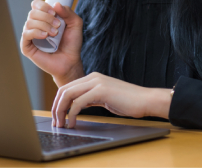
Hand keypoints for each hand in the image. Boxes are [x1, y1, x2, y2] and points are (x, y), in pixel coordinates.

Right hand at [20, 0, 84, 85]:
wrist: (70, 61)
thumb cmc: (72, 43)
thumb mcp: (75, 24)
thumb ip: (68, 12)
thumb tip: (55, 4)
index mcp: (44, 18)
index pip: (36, 5)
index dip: (43, 6)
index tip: (54, 12)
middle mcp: (35, 26)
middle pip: (32, 12)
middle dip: (46, 17)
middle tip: (58, 25)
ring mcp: (30, 36)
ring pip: (29, 22)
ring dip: (44, 25)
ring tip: (54, 34)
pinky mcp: (26, 47)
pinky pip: (26, 34)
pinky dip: (35, 32)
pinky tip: (45, 36)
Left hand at [51, 72, 171, 127]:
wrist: (145, 100)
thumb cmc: (128, 101)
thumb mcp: (105, 98)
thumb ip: (91, 98)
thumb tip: (77, 105)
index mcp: (93, 78)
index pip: (68, 87)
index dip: (59, 102)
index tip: (57, 116)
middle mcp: (93, 77)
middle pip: (64, 89)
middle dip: (56, 107)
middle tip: (56, 122)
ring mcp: (97, 82)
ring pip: (68, 94)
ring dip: (61, 111)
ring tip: (62, 124)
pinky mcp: (101, 90)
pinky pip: (78, 102)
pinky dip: (72, 114)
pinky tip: (73, 122)